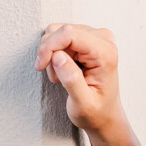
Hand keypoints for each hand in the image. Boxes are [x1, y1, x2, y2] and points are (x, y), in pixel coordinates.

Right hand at [36, 23, 142, 145]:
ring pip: (58, 32)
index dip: (49, 46)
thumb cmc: (96, 113)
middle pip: (61, 30)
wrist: (104, 115)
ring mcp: (95, 36)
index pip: (69, 33)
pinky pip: (60, 37)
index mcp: (105, 53)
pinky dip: (55, 53)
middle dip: (49, 52)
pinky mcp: (86, 38)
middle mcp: (103, 39)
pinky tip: (63, 70)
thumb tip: (58, 56)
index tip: (40, 66)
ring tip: (61, 77)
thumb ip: (72, 80)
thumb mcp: (83, 104)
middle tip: (55, 78)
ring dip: (52, 55)